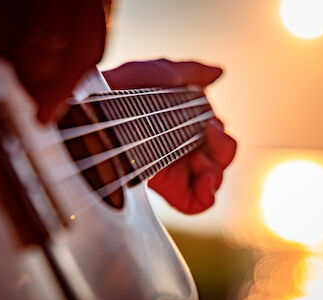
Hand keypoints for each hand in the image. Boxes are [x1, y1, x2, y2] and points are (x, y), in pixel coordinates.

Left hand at [103, 59, 236, 213]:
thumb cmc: (124, 88)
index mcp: (183, 127)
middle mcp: (181, 150)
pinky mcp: (169, 190)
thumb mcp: (162, 73)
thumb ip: (194, 73)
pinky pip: (199, 204)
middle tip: (207, 134)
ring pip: (215, 180)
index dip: (220, 137)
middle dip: (222, 148)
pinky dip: (208, 195)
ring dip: (216, 170)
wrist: (99, 111)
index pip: (216, 140)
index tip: (210, 125)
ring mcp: (176, 172)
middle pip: (220, 159)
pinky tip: (204, 183)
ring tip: (200, 161)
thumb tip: (219, 72)